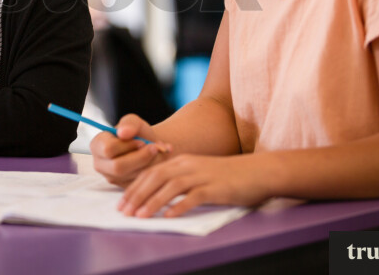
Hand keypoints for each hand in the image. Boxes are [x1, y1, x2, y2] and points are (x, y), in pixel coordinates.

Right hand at [90, 114, 169, 186]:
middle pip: (118, 167)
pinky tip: (156, 162)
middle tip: (155, 148)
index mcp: (97, 145)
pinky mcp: (122, 186)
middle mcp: (100, 163)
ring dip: (148, 164)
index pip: (108, 149)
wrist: (147, 145)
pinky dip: (150, 172)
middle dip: (140, 158)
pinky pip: (137, 183)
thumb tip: (122, 133)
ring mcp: (110, 177)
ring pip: (130, 176)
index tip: (142, 141)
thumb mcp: (134, 122)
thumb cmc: (137, 133)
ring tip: (157, 153)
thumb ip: (129, 124)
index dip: (128, 146)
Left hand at [119, 153, 272, 217]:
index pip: (150, 173)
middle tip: (125, 212)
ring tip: (141, 216)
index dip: (133, 188)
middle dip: (137, 195)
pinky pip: (194, 197)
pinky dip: (179, 206)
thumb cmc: (225, 176)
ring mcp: (201, 175)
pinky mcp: (215, 188)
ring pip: (171, 187)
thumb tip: (155, 195)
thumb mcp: (197, 173)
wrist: (256, 172)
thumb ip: (178, 180)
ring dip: (153, 201)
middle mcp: (188, 165)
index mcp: (181, 161)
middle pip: (155, 178)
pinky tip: (169, 217)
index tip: (122, 203)